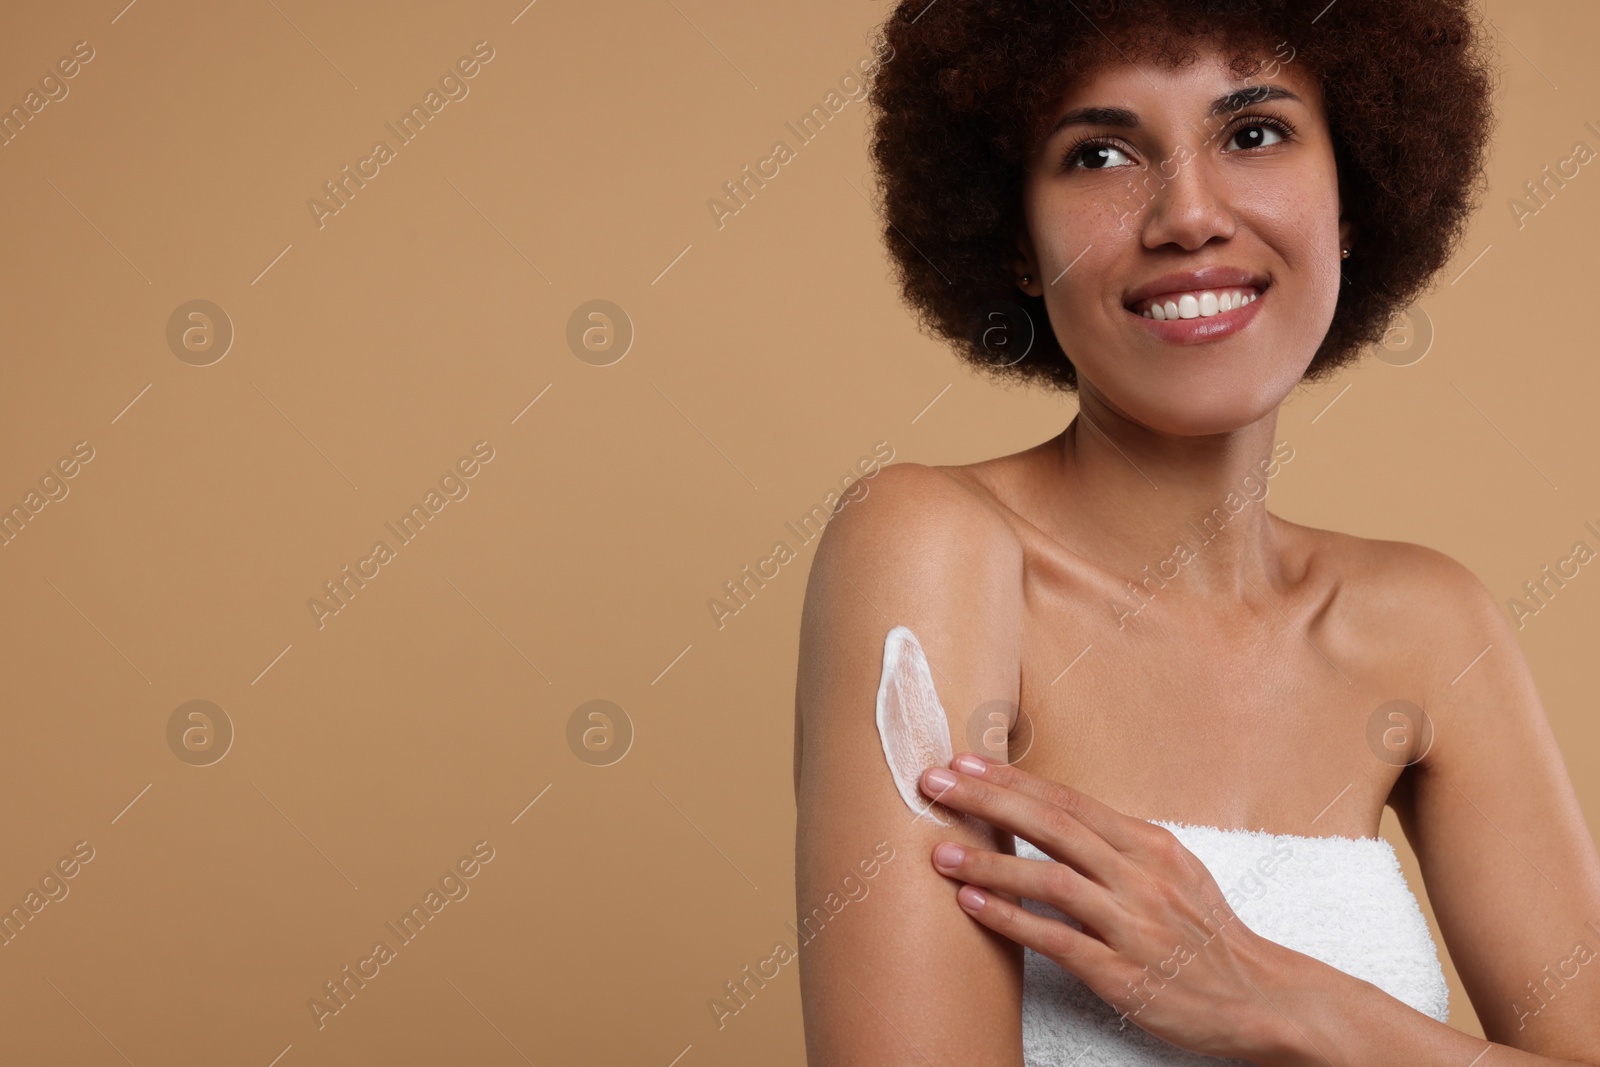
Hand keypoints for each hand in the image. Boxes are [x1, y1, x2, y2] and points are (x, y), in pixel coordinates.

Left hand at [918, 752, 1287, 1061]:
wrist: (1259, 996)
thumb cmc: (1204, 932)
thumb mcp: (1172, 871)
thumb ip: (1115, 844)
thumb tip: (1051, 814)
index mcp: (1150, 846)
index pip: (1070, 801)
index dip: (1013, 780)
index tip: (964, 762)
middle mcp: (1141, 878)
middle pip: (1054, 827)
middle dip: (988, 801)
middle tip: (934, 784)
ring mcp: (1133, 926)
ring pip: (1053, 881)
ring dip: (991, 863)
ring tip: (941, 852)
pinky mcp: (1123, 974)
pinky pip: (1058, 941)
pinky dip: (1011, 920)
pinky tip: (973, 905)